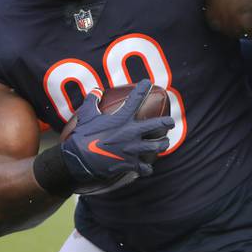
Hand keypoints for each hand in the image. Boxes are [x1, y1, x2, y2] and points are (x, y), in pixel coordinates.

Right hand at [60, 79, 172, 193]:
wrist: (80, 159)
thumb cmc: (83, 136)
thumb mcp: (86, 115)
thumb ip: (92, 101)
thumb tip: (95, 91)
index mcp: (121, 119)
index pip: (135, 99)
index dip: (143, 89)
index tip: (148, 82)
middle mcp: (130, 132)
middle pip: (156, 125)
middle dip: (167, 122)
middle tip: (171, 122)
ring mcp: (132, 149)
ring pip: (156, 146)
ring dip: (162, 144)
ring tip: (164, 143)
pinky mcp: (129, 164)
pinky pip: (144, 167)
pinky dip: (146, 168)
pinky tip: (147, 169)